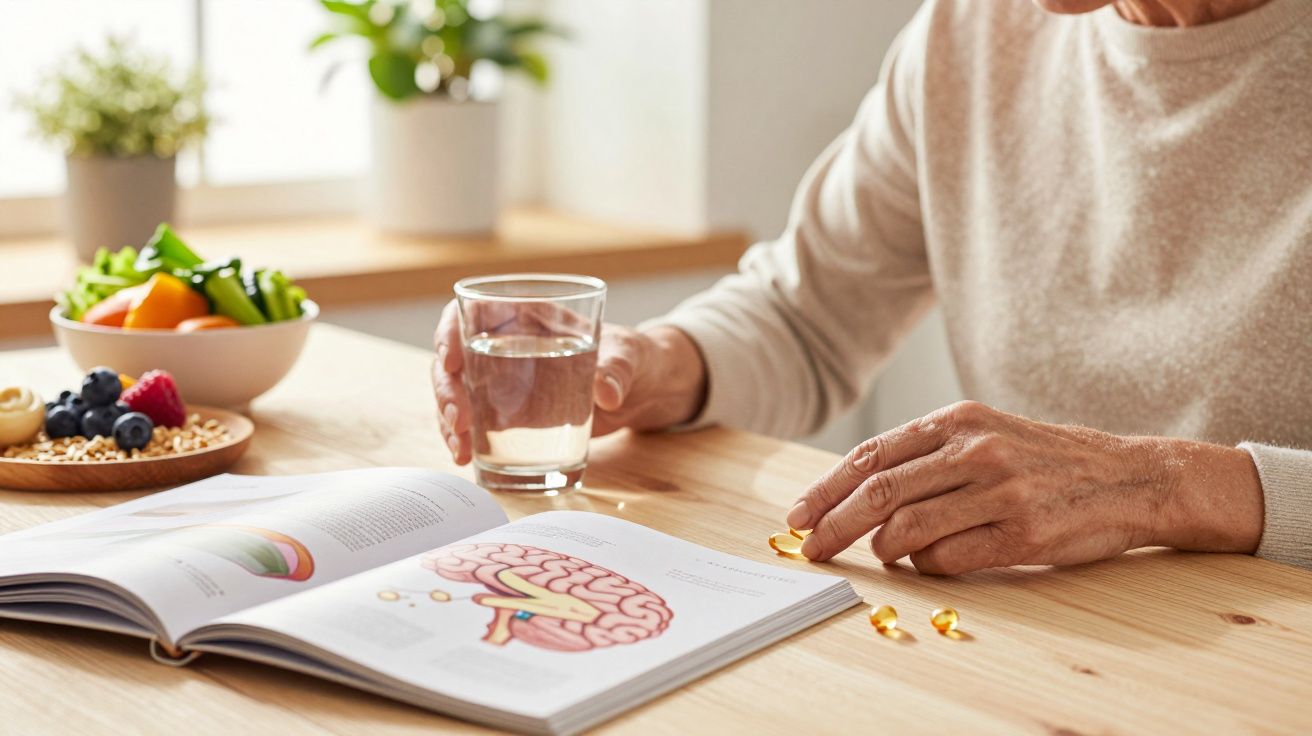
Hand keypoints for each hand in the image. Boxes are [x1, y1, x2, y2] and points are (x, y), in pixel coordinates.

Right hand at [431, 300, 707, 463]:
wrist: (645, 389)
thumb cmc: (635, 356)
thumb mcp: (630, 357)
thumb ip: (618, 369)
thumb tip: (608, 393)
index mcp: (529, 316)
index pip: (474, 312)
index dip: (451, 332)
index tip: (450, 361)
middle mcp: (507, 343)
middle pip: (456, 359)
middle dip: (447, 389)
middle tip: (458, 420)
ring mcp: (505, 380)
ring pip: (458, 393)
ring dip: (450, 419)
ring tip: (460, 448)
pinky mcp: (512, 411)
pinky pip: (476, 420)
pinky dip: (465, 438)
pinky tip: (465, 457)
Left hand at [785, 401, 1263, 573]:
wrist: (1132, 476)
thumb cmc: (1047, 460)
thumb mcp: (986, 434)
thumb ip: (929, 455)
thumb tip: (859, 491)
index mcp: (959, 421)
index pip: (873, 456)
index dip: (828, 488)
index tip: (799, 514)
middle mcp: (976, 450)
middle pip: (879, 491)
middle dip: (833, 523)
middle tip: (809, 547)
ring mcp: (1000, 491)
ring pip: (909, 527)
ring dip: (883, 549)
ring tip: (881, 555)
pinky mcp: (1023, 533)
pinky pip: (951, 558)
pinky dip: (928, 566)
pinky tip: (928, 562)